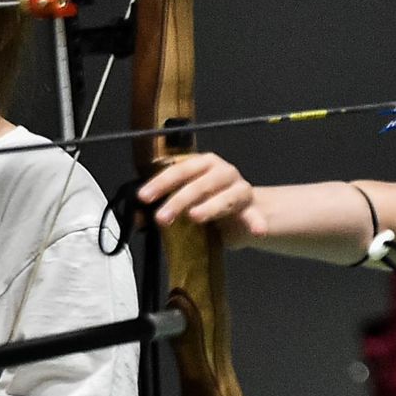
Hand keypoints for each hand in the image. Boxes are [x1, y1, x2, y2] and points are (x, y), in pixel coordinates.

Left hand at [139, 153, 260, 241]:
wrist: (242, 213)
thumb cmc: (207, 202)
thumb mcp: (183, 204)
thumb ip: (162, 208)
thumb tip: (138, 219)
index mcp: (202, 164)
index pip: (179, 170)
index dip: (160, 183)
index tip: (144, 198)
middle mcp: (223, 172)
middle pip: (200, 183)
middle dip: (179, 200)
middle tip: (162, 218)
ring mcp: (240, 189)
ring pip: (226, 196)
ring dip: (210, 206)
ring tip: (195, 216)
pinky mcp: (253, 208)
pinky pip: (254, 216)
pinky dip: (256, 222)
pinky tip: (257, 231)